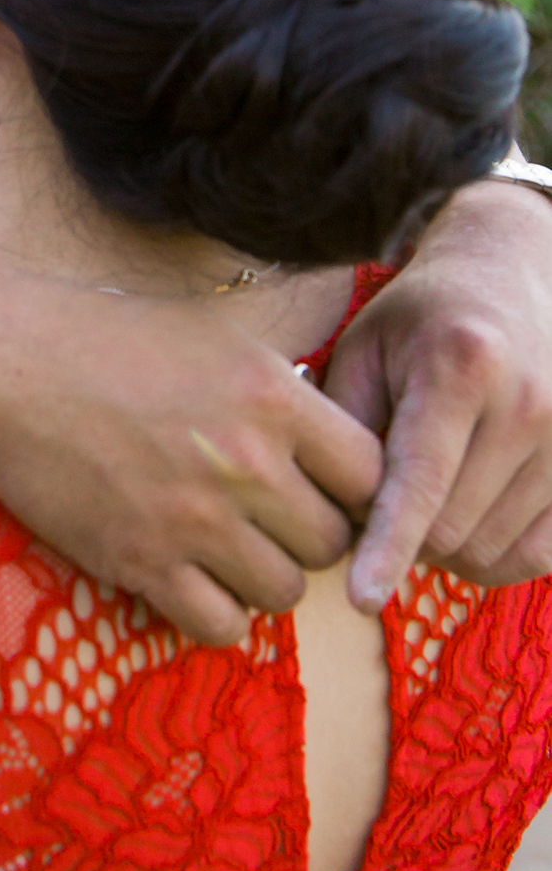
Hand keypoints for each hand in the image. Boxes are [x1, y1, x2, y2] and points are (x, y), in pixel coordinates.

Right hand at [0, 278, 385, 645]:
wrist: (7, 365)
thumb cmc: (109, 339)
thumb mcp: (214, 338)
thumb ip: (282, 393)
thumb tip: (333, 442)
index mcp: (272, 396)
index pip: (373, 475)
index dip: (358, 491)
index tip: (326, 490)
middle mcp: (245, 462)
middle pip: (333, 543)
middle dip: (307, 538)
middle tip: (267, 521)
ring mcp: (195, 518)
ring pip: (284, 593)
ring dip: (262, 578)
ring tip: (227, 550)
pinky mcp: (143, 561)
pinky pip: (221, 626)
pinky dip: (216, 613)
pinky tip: (192, 580)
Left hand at [327, 179, 551, 607]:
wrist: (513, 271)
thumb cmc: (421, 317)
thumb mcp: (364, 348)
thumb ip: (343, 428)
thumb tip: (338, 518)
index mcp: (461, 367)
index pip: (421, 482)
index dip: (388, 547)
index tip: (362, 598)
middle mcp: (529, 404)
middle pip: (453, 531)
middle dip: (405, 538)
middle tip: (379, 503)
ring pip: (495, 551)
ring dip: (447, 548)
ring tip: (425, 497)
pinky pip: (539, 556)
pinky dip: (495, 557)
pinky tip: (467, 518)